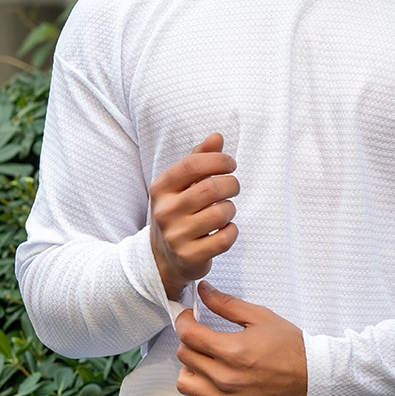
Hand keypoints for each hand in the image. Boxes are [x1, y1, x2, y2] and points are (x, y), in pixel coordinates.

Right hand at [149, 133, 238, 298]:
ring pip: (221, 213)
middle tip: (233, 187)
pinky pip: (225, 238)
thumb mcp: (180, 186)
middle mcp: (165, 211)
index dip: (218, 160)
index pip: (193, 165)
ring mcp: (176, 236)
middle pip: (211, 188)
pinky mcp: (190, 256)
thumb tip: (217, 137)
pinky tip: (224, 230)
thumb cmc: (178, 214)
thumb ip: (199, 159)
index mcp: (161, 188)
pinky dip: (232, 231)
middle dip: (232, 184)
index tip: (230, 164)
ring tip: (224, 211)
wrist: (162, 259)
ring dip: (231, 209)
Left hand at [175, 281, 307, 395]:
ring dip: (190, 369)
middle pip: (184, 356)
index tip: (189, 317)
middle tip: (200, 335)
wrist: (310, 374)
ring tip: (204, 361)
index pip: (189, 335)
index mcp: (233, 350)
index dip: (184, 320)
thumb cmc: (289, 345)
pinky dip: (198, 394)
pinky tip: (210, 382)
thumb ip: (227, 304)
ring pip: (185, 384)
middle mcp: (227, 377)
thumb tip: (203, 291)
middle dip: (188, 340)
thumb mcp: (260, 316)